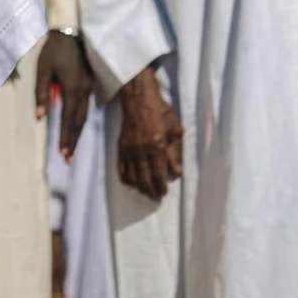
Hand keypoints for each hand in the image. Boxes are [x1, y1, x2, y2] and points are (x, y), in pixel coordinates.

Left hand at [34, 31, 92, 157]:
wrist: (72, 33)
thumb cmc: (54, 50)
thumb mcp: (42, 69)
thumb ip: (41, 93)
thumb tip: (39, 116)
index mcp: (72, 88)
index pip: (68, 119)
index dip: (65, 137)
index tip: (62, 154)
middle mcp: (83, 91)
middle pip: (78, 122)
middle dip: (73, 141)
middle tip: (68, 159)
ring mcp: (88, 88)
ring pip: (84, 116)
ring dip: (77, 133)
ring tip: (71, 149)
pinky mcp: (89, 85)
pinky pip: (86, 108)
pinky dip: (80, 121)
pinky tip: (76, 128)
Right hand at [116, 64, 183, 200]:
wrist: (139, 99)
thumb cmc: (161, 112)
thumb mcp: (175, 130)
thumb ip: (176, 153)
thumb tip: (177, 172)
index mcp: (157, 145)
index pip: (159, 173)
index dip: (161, 186)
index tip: (163, 193)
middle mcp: (142, 150)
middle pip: (144, 178)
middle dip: (150, 191)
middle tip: (155, 198)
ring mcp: (129, 149)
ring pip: (132, 176)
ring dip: (139, 187)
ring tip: (145, 192)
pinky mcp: (121, 147)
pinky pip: (121, 168)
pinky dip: (125, 178)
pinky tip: (131, 183)